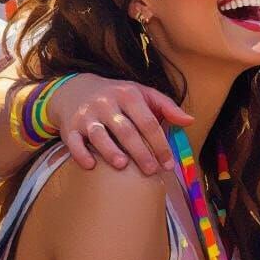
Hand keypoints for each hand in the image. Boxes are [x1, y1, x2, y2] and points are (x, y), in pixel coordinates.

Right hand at [45, 73, 192, 173]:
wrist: (77, 89)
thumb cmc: (119, 96)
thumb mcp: (143, 94)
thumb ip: (167, 107)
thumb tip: (190, 121)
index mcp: (129, 95)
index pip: (148, 121)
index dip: (160, 143)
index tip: (169, 163)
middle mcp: (107, 104)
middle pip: (126, 130)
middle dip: (140, 151)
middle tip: (151, 171)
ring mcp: (87, 115)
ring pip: (99, 134)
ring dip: (110, 150)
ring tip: (122, 166)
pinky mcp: (70, 126)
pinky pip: (73, 141)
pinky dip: (81, 153)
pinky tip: (91, 165)